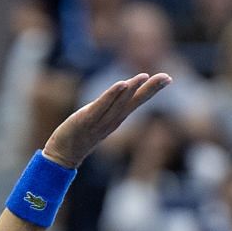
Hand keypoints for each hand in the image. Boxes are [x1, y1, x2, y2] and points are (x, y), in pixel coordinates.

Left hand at [42, 72, 172, 168]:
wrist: (63, 154)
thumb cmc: (81, 134)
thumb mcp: (99, 118)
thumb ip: (110, 106)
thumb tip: (121, 92)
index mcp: (117, 118)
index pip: (137, 101)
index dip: (152, 90)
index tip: (168, 78)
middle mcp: (113, 120)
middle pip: (133, 101)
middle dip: (150, 89)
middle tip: (166, 77)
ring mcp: (100, 121)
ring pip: (119, 103)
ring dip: (132, 89)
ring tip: (144, 76)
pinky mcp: (86, 120)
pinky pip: (101, 106)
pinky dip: (112, 95)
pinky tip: (121, 84)